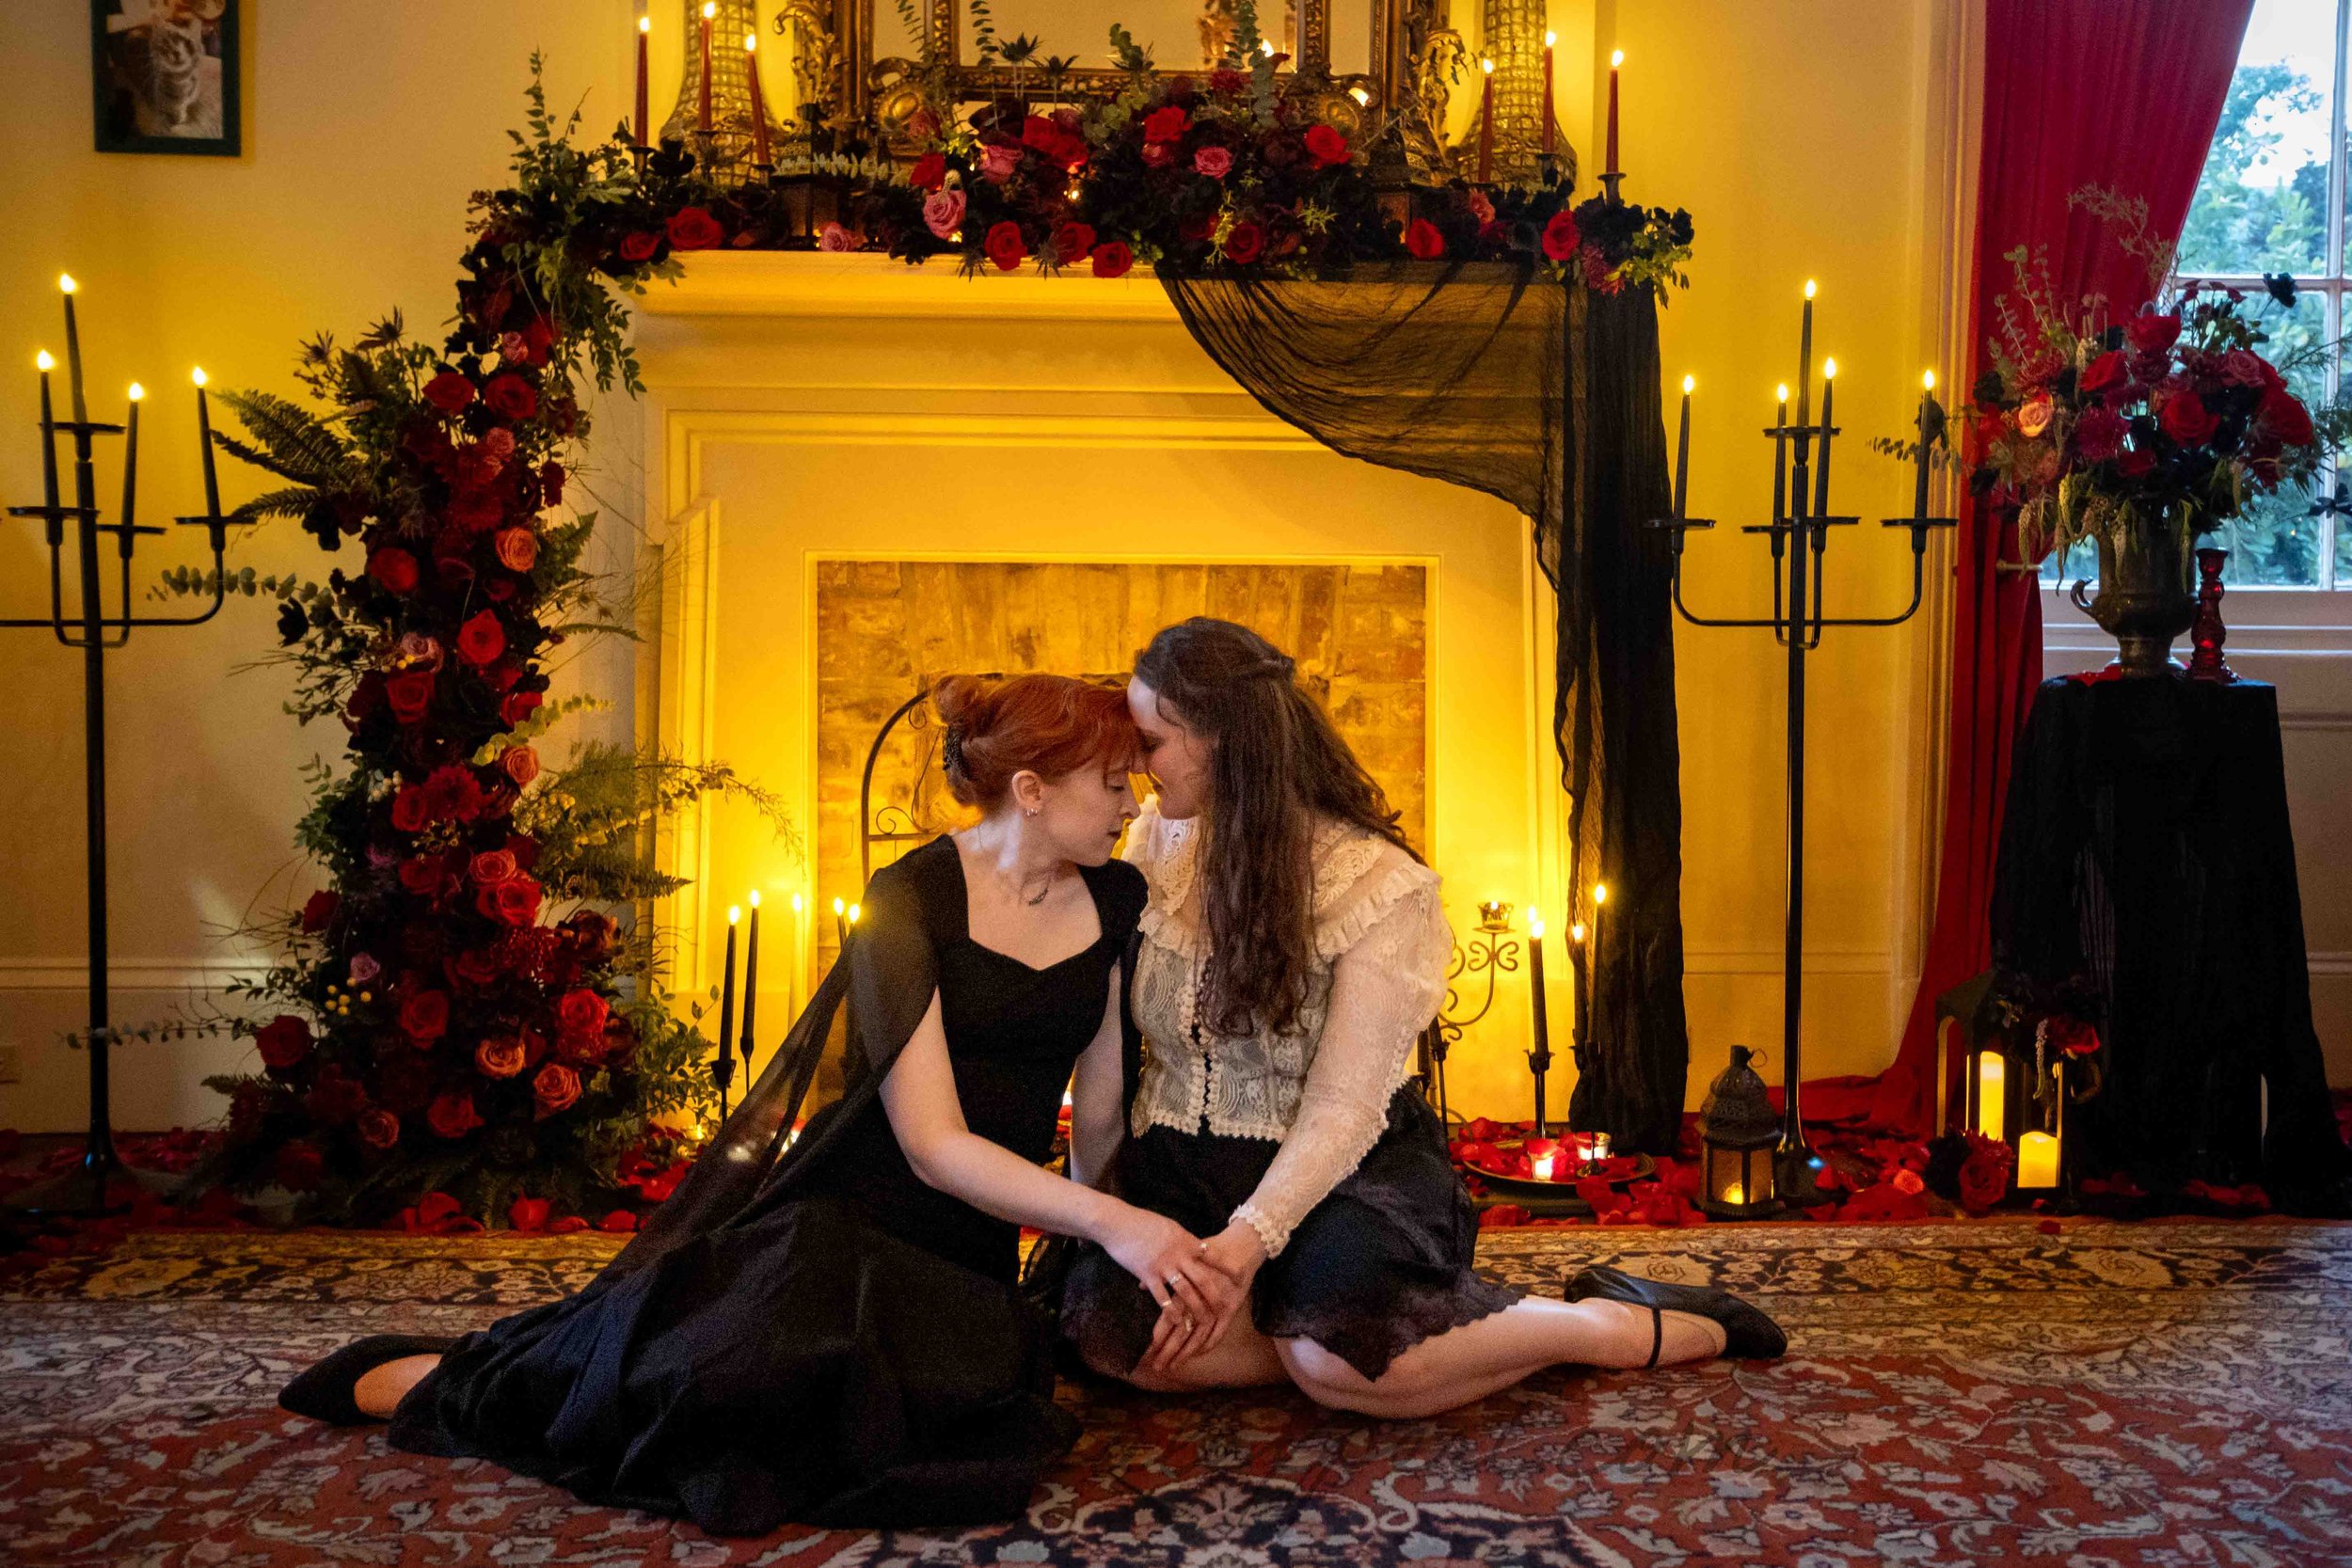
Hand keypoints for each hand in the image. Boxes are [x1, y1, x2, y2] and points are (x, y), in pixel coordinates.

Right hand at [1096, 1204, 1238, 1372]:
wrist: (1119, 1224)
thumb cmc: (1142, 1223)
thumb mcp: (1169, 1227)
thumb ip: (1183, 1239)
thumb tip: (1196, 1246)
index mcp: (1185, 1241)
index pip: (1211, 1255)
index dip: (1226, 1266)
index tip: (1239, 1275)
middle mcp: (1178, 1255)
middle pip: (1202, 1278)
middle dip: (1215, 1294)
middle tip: (1225, 1306)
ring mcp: (1163, 1266)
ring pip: (1185, 1291)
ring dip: (1196, 1307)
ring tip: (1204, 1320)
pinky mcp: (1148, 1275)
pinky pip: (1162, 1297)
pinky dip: (1170, 1310)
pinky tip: (1177, 1321)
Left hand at [1147, 1220, 1266, 1372]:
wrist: (1238, 1245)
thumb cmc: (1206, 1250)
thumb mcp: (1180, 1262)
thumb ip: (1162, 1273)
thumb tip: (1140, 1285)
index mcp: (1184, 1285)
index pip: (1169, 1316)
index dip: (1159, 1335)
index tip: (1148, 1350)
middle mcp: (1200, 1297)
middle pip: (1182, 1330)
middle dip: (1169, 1350)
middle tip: (1157, 1367)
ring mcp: (1217, 1305)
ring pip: (1198, 1335)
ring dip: (1186, 1353)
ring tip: (1174, 1366)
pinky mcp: (1232, 1307)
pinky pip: (1219, 1331)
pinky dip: (1208, 1344)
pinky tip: (1198, 1354)